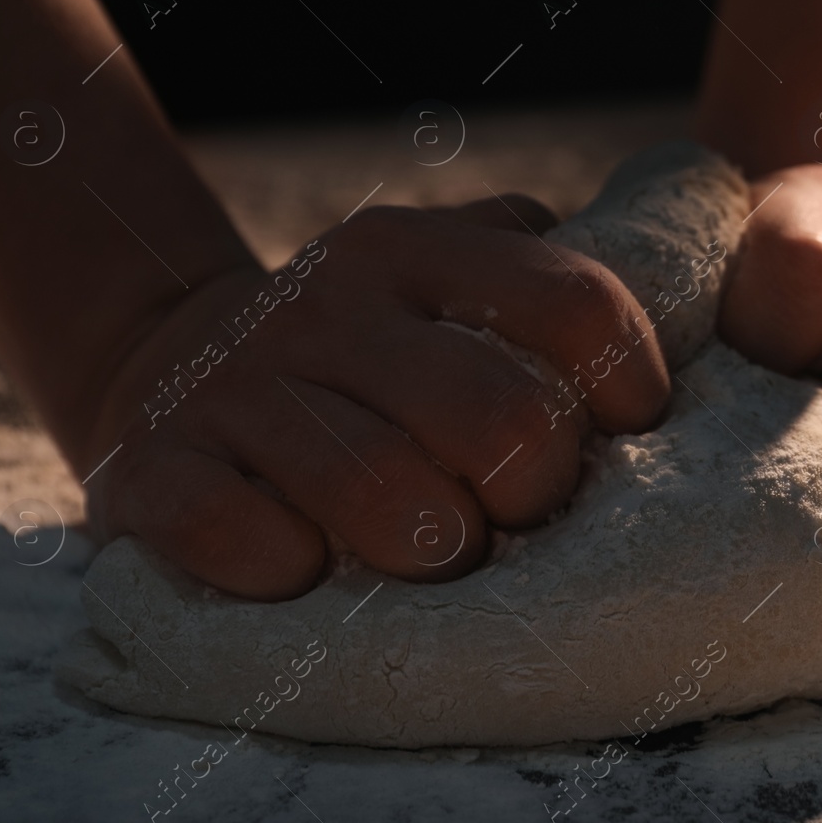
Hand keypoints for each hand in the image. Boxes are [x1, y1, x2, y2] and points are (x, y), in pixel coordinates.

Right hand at [84, 196, 667, 599]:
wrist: (159, 363)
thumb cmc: (355, 350)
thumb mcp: (434, 274)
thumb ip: (532, 268)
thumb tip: (671, 284)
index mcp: (410, 249)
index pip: (573, 303)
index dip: (627, 382)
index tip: (624, 431)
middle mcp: (324, 303)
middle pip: (499, 417)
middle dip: (533, 490)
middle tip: (515, 510)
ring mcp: (236, 385)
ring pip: (380, 490)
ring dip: (429, 548)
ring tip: (432, 553)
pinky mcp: (150, 466)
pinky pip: (243, 539)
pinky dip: (292, 573)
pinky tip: (305, 568)